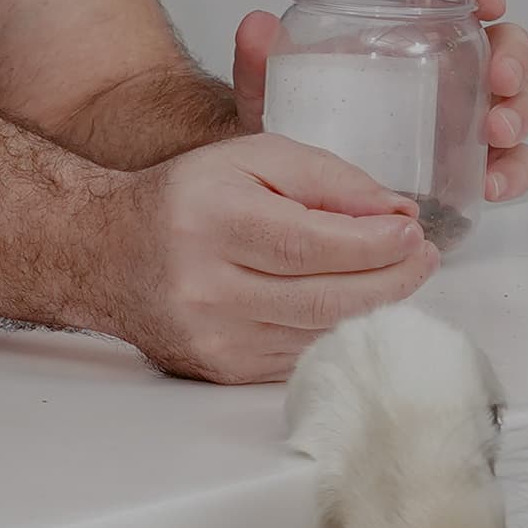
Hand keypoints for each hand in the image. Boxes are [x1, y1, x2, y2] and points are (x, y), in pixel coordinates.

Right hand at [82, 135, 439, 384]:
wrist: (105, 251)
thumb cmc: (187, 199)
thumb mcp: (251, 159)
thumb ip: (328, 179)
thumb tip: (396, 213)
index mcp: (214, 222)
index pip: (312, 244)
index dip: (374, 245)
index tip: (413, 233)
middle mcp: (208, 285)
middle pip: (324, 299)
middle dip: (389, 280)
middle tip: (423, 259)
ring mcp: (215, 336)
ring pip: (319, 333)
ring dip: (372, 308)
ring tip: (398, 277)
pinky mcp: (223, 368)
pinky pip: (301, 355)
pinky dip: (337, 330)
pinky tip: (354, 305)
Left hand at [230, 0, 527, 203]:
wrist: (299, 187)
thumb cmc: (301, 127)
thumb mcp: (276, 94)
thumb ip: (262, 62)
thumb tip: (256, 27)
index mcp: (413, 40)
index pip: (461, 4)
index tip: (486, 1)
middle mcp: (448, 77)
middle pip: (507, 52)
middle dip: (515, 61)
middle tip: (498, 79)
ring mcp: (465, 122)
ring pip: (519, 106)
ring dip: (519, 115)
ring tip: (495, 133)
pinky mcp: (472, 168)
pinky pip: (509, 165)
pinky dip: (512, 172)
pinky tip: (493, 183)